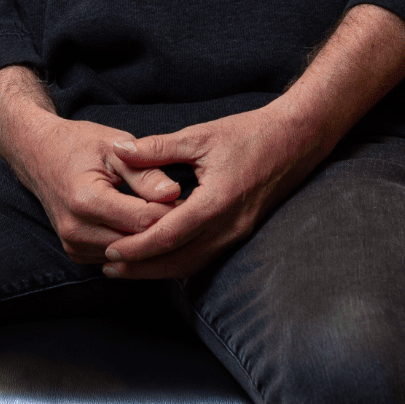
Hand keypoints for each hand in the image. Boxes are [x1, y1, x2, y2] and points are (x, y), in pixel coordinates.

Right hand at [0, 65, 184, 263]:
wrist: (38, 154)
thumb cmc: (79, 145)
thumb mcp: (115, 148)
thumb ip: (146, 172)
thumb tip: (175, 193)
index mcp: (86, 200)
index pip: (144, 220)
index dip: (172, 211)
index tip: (190, 197)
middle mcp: (76, 229)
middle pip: (137, 242)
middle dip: (164, 228)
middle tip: (187, 209)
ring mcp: (73, 245)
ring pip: (128, 255)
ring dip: (150, 240)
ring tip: (168, 216)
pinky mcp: (75, 253)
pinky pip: (115, 257)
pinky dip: (133, 244)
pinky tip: (145, 226)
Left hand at [96, 101, 332, 279]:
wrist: (295, 140)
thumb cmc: (249, 133)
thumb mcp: (200, 136)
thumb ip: (157, 147)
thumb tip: (118, 148)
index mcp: (217, 202)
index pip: (169, 236)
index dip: (137, 247)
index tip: (110, 250)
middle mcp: (229, 226)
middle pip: (179, 260)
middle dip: (142, 268)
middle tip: (109, 267)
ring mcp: (238, 233)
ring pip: (192, 264)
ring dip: (158, 270)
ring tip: (126, 268)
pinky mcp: (241, 233)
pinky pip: (205, 257)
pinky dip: (178, 262)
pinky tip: (158, 259)